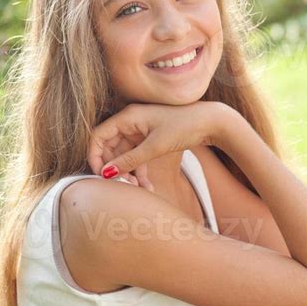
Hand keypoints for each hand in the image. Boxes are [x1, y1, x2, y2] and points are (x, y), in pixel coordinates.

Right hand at [88, 101, 223, 189]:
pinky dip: (140, 171)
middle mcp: (131, 121)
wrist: (212, 122)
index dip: (94, 156)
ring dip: (129, 173)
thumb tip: (106, 173)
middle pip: (110, 148)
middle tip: (125, 185)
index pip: (98, 136)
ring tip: (139, 189)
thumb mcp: (155, 146)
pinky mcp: (151, 138)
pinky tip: (148, 187)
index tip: (100, 176)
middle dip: (115, 168)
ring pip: (125, 155)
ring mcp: (141, 130)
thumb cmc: (184, 126)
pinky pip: (138, 157)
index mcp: (128, 117)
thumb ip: (130, 160)